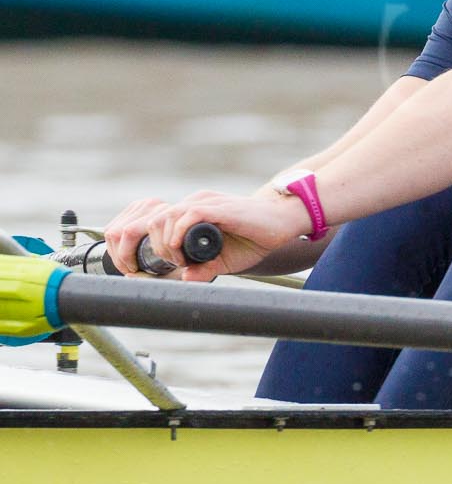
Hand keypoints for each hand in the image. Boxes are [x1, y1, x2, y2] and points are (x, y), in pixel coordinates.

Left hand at [105, 188, 308, 281]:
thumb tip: (184, 281)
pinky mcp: (217, 207)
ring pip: (163, 217)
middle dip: (140, 247)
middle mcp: (192, 204)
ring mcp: (203, 203)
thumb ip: (202, 268)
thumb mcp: (222, 260)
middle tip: (152, 268)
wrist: (283, 223)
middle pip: (148, 219)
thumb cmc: (255, 238)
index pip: (149, 223)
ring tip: (176, 261)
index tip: (139, 268)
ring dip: (162, 244)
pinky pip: (188, 214)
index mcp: (188, 214)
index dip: (137, 245)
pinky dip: (178, 234)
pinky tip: (182, 251)